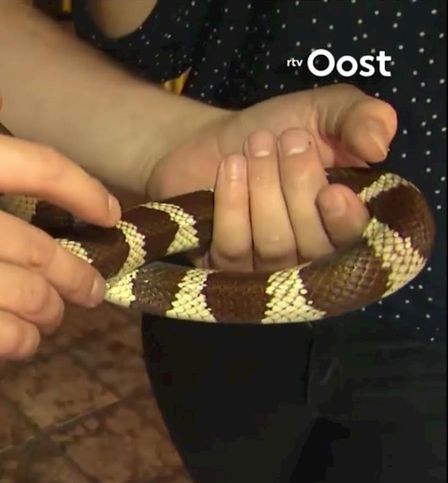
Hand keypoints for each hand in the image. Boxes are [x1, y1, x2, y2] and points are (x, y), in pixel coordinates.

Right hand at [0, 89, 120, 360]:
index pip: (39, 165)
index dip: (86, 193)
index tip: (107, 216)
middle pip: (42, 248)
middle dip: (75, 276)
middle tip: (84, 290)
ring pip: (32, 297)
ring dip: (49, 313)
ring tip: (46, 316)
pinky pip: (5, 337)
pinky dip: (22, 342)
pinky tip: (18, 338)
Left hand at [146, 84, 393, 270]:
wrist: (209, 137)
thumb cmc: (276, 127)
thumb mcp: (328, 110)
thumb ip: (363, 117)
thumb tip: (378, 146)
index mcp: (348, 221)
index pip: (357, 242)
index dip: (345, 223)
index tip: (332, 191)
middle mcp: (313, 254)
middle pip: (313, 243)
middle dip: (299, 183)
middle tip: (286, 138)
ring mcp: (267, 267)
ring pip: (274, 245)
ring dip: (264, 187)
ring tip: (255, 145)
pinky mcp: (224, 268)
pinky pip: (233, 249)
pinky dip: (232, 203)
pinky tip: (230, 167)